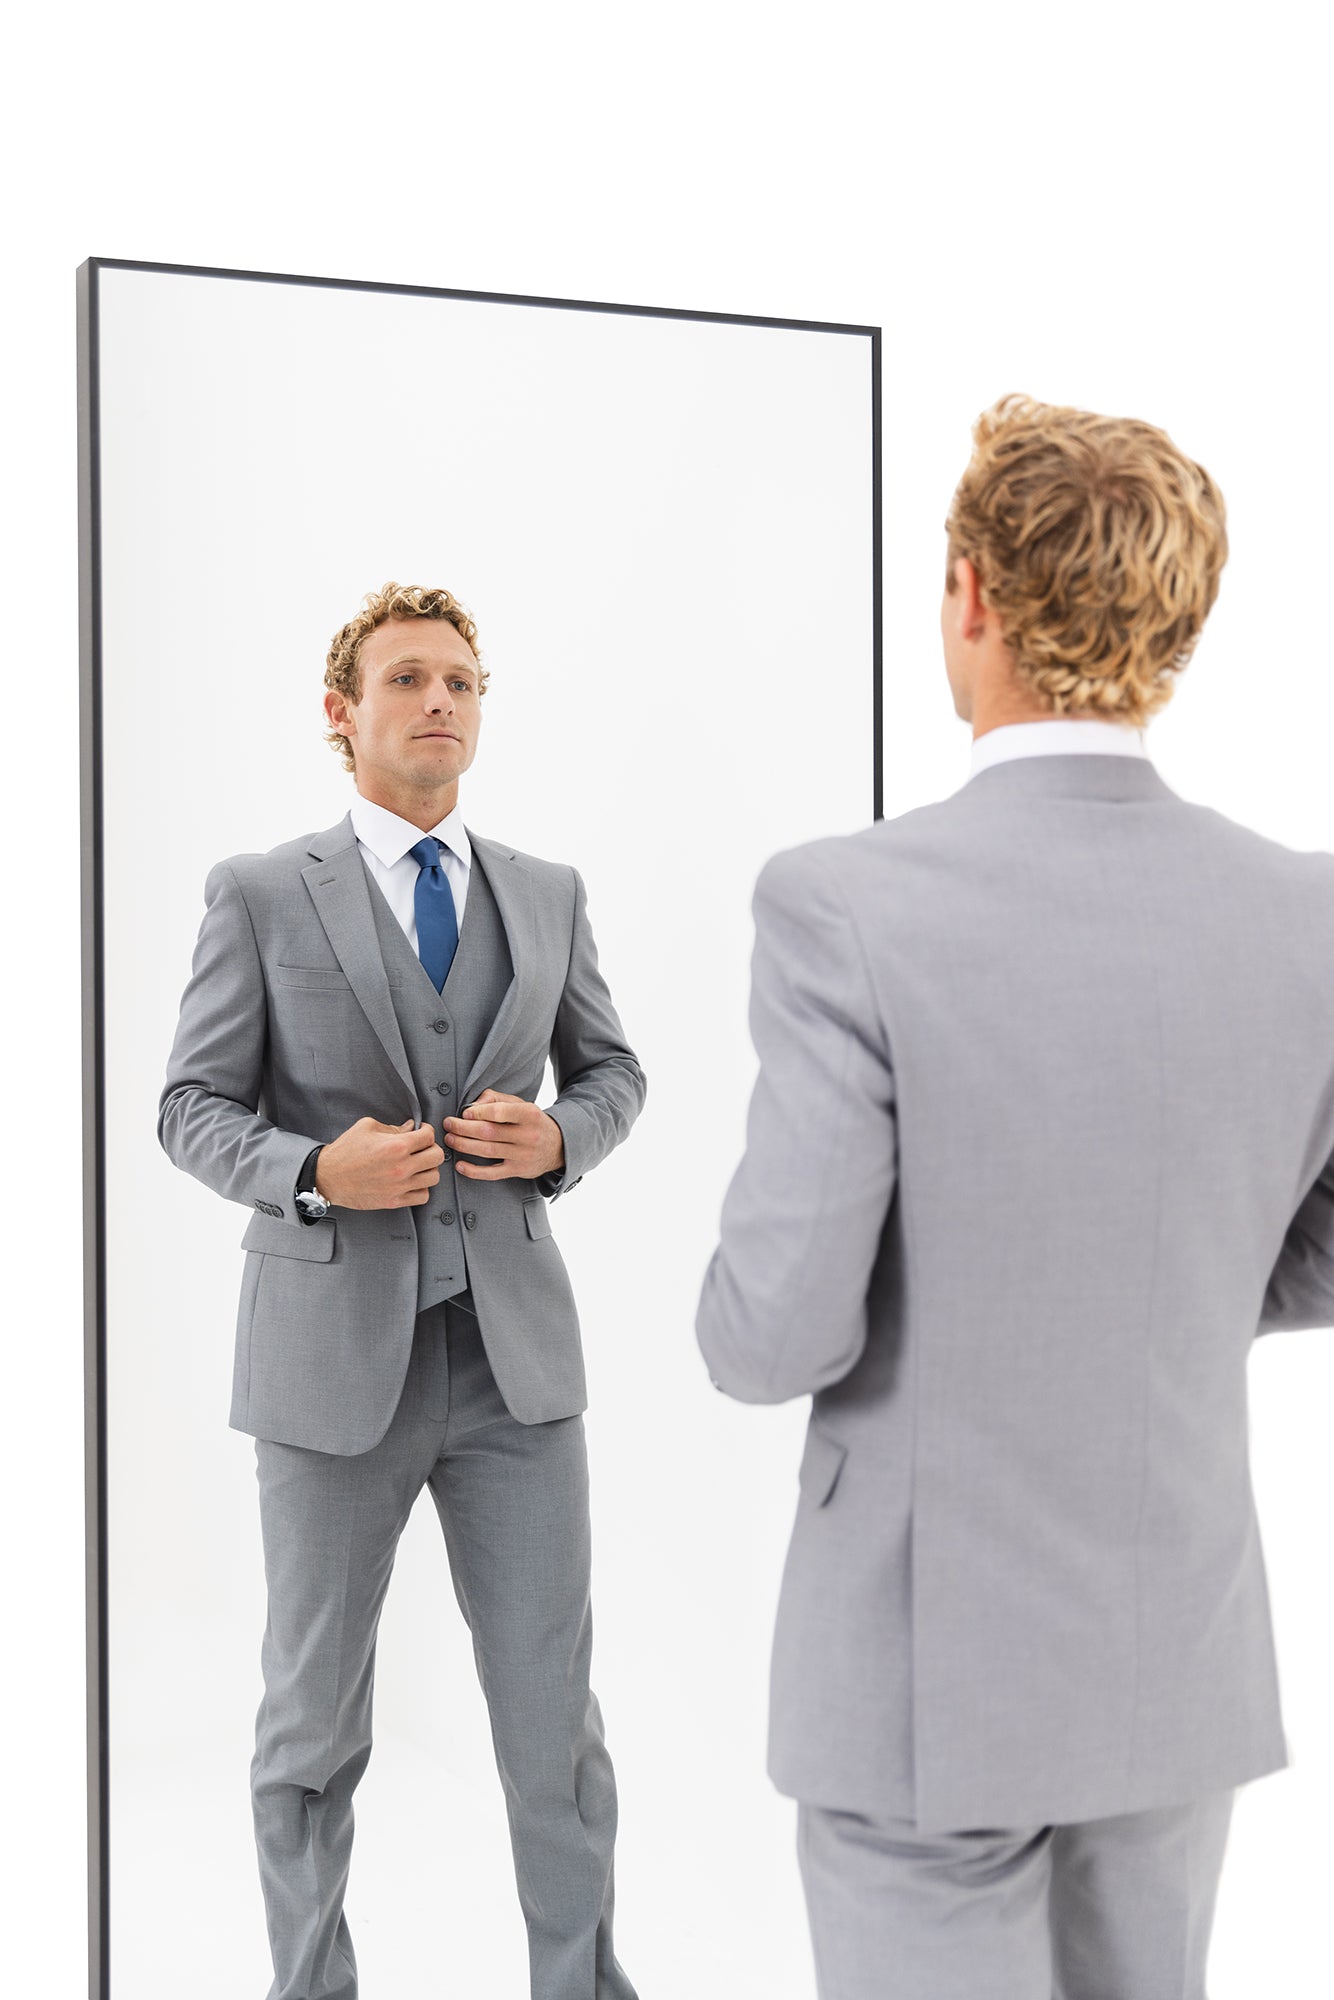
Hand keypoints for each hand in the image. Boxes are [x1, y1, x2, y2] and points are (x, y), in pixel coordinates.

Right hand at [314, 1117, 445, 1208]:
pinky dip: (421, 1188)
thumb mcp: (367, 1127)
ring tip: (418, 1165)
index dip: (427, 1130)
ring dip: (428, 1169)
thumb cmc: (344, 1152)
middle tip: (422, 1148)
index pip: (429, 1136)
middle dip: (431, 1148)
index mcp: (396, 1146)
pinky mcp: (394, 1201)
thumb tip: (410, 1128)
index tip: (421, 1132)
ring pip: (434, 1177)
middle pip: (437, 1157)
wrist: (327, 1177)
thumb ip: (393, 1127)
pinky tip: (412, 1181)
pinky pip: (423, 1196)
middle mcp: (401, 1167)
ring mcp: (399, 1186)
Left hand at [444, 1090, 564, 1180]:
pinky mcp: (519, 1171)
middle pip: (489, 1132)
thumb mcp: (521, 1104)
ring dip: (464, 1145)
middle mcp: (528, 1135)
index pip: (499, 1112)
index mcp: (529, 1114)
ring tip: (450, 1139)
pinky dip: (474, 1171)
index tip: (463, 1114)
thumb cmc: (532, 1122)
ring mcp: (523, 1155)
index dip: (478, 1112)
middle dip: (463, 1128)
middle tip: (448, 1124)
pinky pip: (492, 1173)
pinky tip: (460, 1165)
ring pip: (487, 1151)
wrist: (558, 1146)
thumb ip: (496, 1100)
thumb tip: (472, 1106)